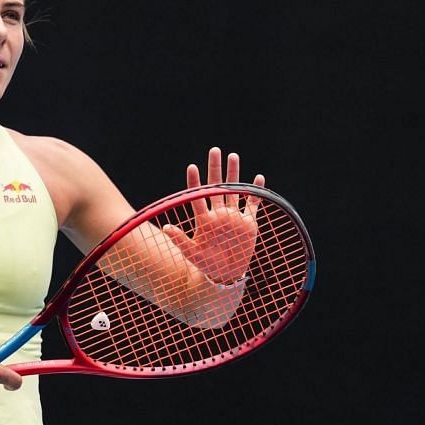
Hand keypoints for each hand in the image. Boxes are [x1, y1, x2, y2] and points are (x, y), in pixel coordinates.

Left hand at [165, 147, 264, 283]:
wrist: (225, 275)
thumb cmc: (206, 264)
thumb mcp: (192, 254)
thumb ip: (180, 240)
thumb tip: (165, 229)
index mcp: (205, 219)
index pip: (198, 196)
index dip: (195, 182)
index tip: (192, 167)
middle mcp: (219, 214)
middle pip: (217, 186)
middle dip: (216, 168)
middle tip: (215, 150)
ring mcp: (234, 217)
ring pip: (234, 190)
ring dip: (235, 174)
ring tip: (234, 156)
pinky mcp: (248, 224)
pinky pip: (253, 205)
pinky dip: (256, 193)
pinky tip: (259, 179)